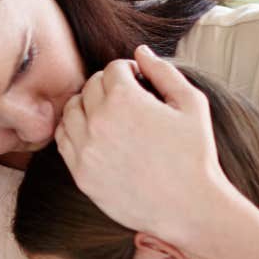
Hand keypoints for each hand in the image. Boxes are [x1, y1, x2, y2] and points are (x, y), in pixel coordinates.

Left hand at [55, 48, 228, 248]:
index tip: (139, 83)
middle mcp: (98, 120)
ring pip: (71, 110)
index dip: (128, 72)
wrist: (187, 207)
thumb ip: (164, 72)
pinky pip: (63, 139)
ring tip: (108, 115)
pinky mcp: (80, 172)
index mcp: (125, 99)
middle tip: (126, 100)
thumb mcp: (191, 103)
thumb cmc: (195, 154)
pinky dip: (74, 130)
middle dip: (108, 86)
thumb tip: (140, 51)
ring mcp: (85, 148)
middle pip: (90, 86)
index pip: (112, 68)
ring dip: (87, 105)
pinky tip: (94, 135)